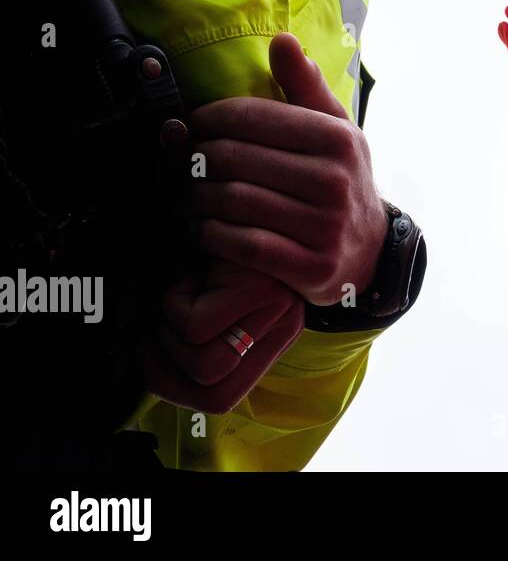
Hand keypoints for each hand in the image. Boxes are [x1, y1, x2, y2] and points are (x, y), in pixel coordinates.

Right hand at [140, 259, 303, 413]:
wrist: (219, 195)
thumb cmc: (195, 254)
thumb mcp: (189, 303)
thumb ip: (174, 342)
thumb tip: (138, 368)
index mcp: (266, 343)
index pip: (216, 400)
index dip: (167, 380)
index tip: (146, 345)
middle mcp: (283, 332)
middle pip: (213, 394)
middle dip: (164, 360)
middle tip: (161, 313)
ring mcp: (282, 312)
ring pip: (206, 364)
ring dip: (170, 328)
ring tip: (180, 287)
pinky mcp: (267, 290)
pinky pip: (197, 325)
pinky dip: (175, 300)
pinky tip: (191, 268)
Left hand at [188, 33, 389, 305]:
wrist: (370, 250)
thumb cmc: (339, 180)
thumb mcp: (334, 130)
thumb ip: (305, 87)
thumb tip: (282, 40)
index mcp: (337, 138)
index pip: (251, 116)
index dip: (209, 118)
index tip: (192, 126)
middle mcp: (335, 180)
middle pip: (235, 159)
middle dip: (196, 159)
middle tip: (181, 162)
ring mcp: (326, 225)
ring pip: (234, 201)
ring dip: (196, 198)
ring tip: (185, 193)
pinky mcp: (313, 267)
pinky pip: (243, 245)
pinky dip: (212, 234)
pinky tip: (201, 227)